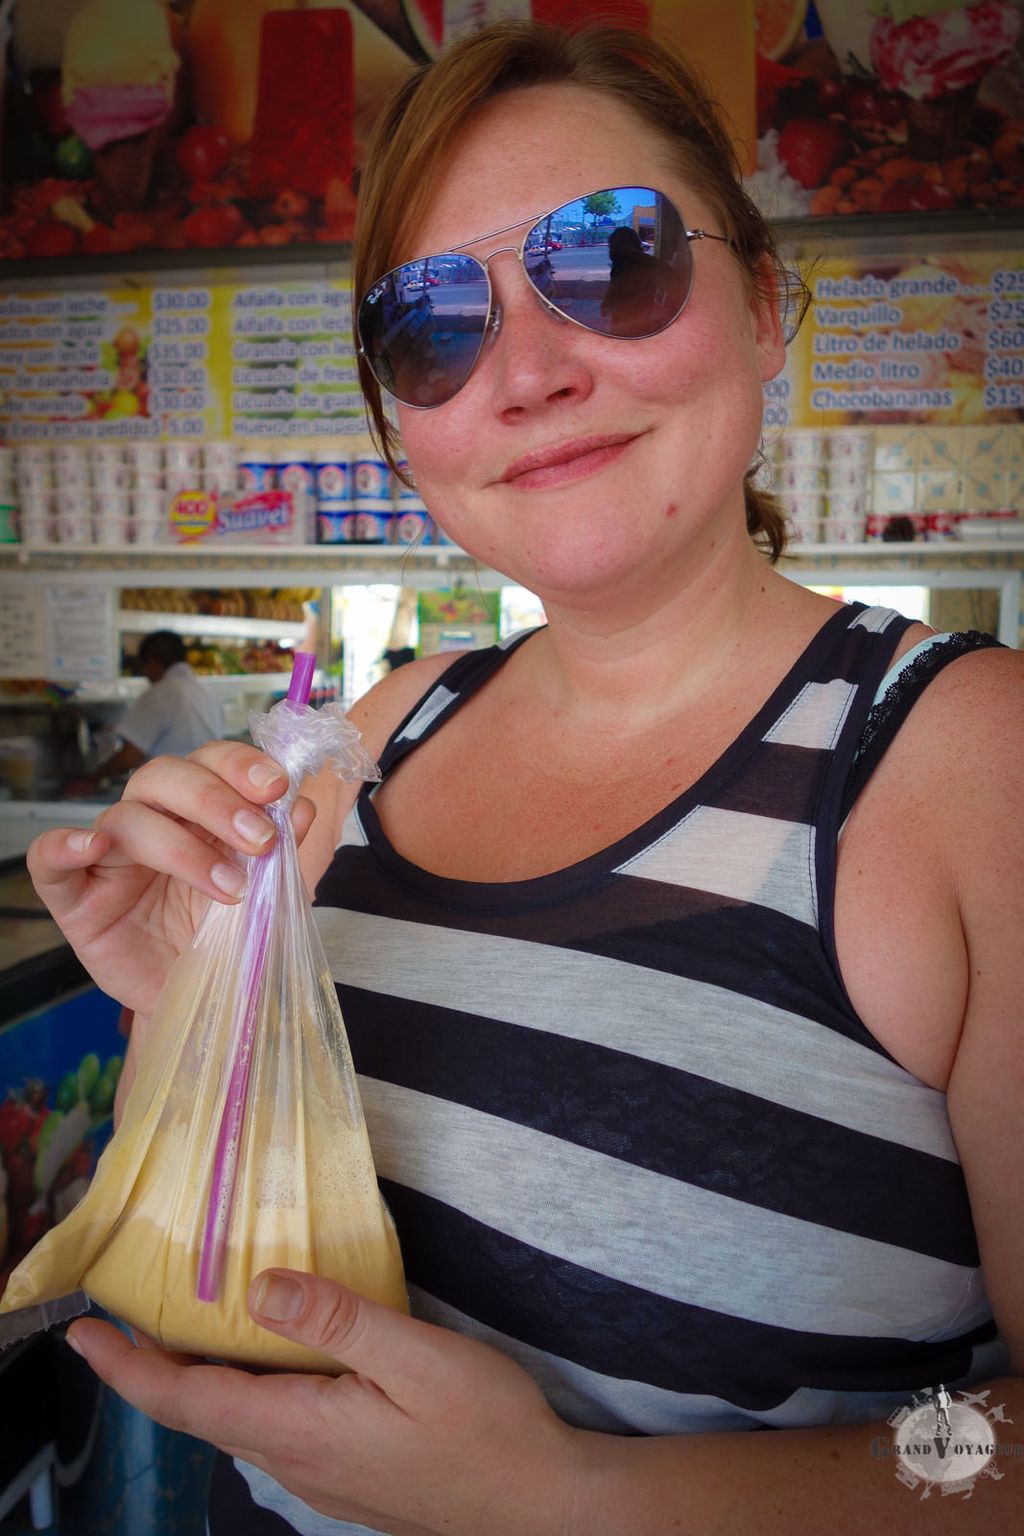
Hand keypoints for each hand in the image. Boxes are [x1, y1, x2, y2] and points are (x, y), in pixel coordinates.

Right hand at [27, 743, 314, 1018]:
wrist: (195, 998)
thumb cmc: (222, 937)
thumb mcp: (261, 895)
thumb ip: (279, 850)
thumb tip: (304, 807)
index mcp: (195, 810)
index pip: (210, 763)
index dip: (241, 765)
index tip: (277, 787)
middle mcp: (150, 820)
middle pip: (166, 777)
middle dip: (217, 801)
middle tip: (260, 839)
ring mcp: (108, 857)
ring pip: (125, 818)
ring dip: (179, 846)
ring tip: (228, 888)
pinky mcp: (72, 896)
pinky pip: (49, 858)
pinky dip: (64, 846)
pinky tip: (92, 848)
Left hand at [67, 1274, 579, 1535]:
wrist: (544, 1508)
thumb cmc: (487, 1429)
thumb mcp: (415, 1358)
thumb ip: (335, 1319)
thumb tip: (257, 1287)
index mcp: (301, 1429)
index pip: (187, 1399)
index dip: (127, 1368)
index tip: (82, 1335)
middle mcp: (297, 1461)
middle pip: (201, 1414)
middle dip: (151, 1370)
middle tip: (120, 1322)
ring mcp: (322, 1476)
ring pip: (236, 1424)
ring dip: (197, 1382)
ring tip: (182, 1332)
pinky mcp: (349, 1476)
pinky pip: (272, 1432)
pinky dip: (244, 1394)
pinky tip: (267, 1366)